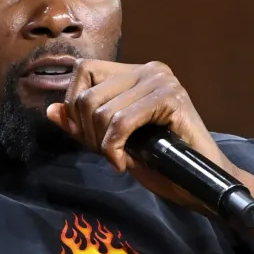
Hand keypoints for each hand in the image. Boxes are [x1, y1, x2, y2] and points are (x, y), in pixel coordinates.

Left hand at [46, 59, 239, 213]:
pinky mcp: (170, 98)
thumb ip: (83, 124)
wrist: (201, 183)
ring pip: (101, 109)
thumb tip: (52, 110)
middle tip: (108, 154)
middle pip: (87, 95)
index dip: (76, 108)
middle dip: (88, 133)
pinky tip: (125, 162)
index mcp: (133, 73)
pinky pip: (121, 121)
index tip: (92, 139)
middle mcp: (148, 69)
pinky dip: (114, 147)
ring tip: (120, 158)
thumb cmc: (160, 162)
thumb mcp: (112, 141)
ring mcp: (161, 81)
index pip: (83, 72)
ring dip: (103, 144)